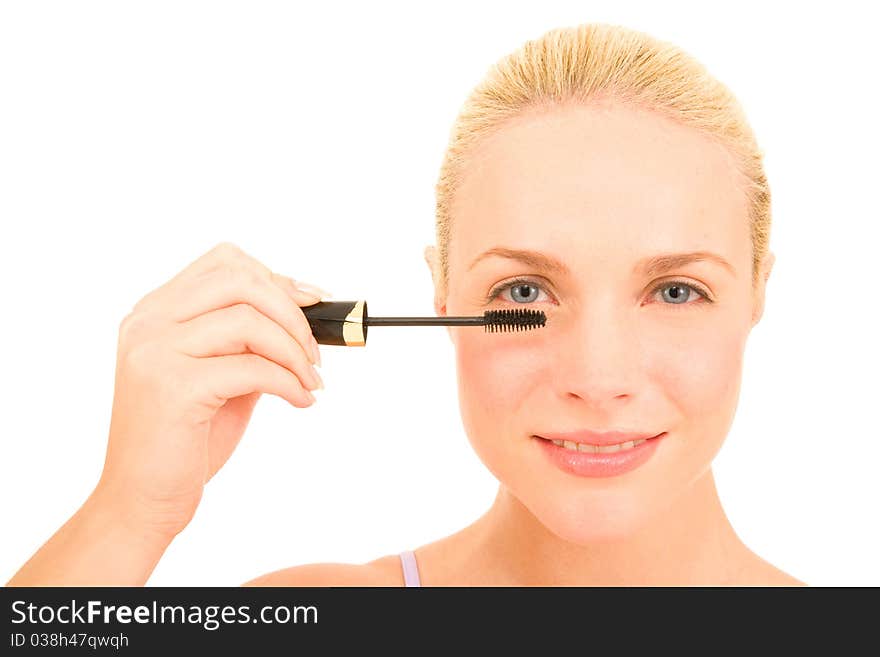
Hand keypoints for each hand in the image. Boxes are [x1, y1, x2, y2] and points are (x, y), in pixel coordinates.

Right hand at [96, 241, 327, 540]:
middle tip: (315, 351)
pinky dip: (289, 382)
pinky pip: (252, 368)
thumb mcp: (221, 377)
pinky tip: (302, 400)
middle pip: (239, 279)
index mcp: (155, 312)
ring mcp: (155, 352)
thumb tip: (305, 313)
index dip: (277, 279)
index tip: (313, 303)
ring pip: (248, 320)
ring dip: (295, 350)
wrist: (142, 500)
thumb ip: (249, 342)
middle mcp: (148, 323)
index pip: (225, 262)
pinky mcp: (172, 387)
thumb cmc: (184, 440)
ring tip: (311, 379)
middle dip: (291, 311)